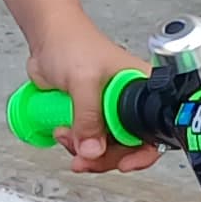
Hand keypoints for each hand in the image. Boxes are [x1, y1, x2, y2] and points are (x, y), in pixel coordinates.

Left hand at [24, 10, 157, 175]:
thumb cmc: (72, 43)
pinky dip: (75, 144)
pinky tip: (63, 132)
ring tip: (67, 136)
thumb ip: (88, 116)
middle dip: (103, 156)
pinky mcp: (89, 117)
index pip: (153, 131)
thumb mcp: (83, 80)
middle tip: (85, 158)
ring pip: (104, 148)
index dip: (141, 152)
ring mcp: (108, 111)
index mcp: (141, 88)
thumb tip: (92, 149)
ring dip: (84, 151)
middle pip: (127, 147)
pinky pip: (87, 142)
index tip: (123, 164)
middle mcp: (129, 103)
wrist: (47, 37)